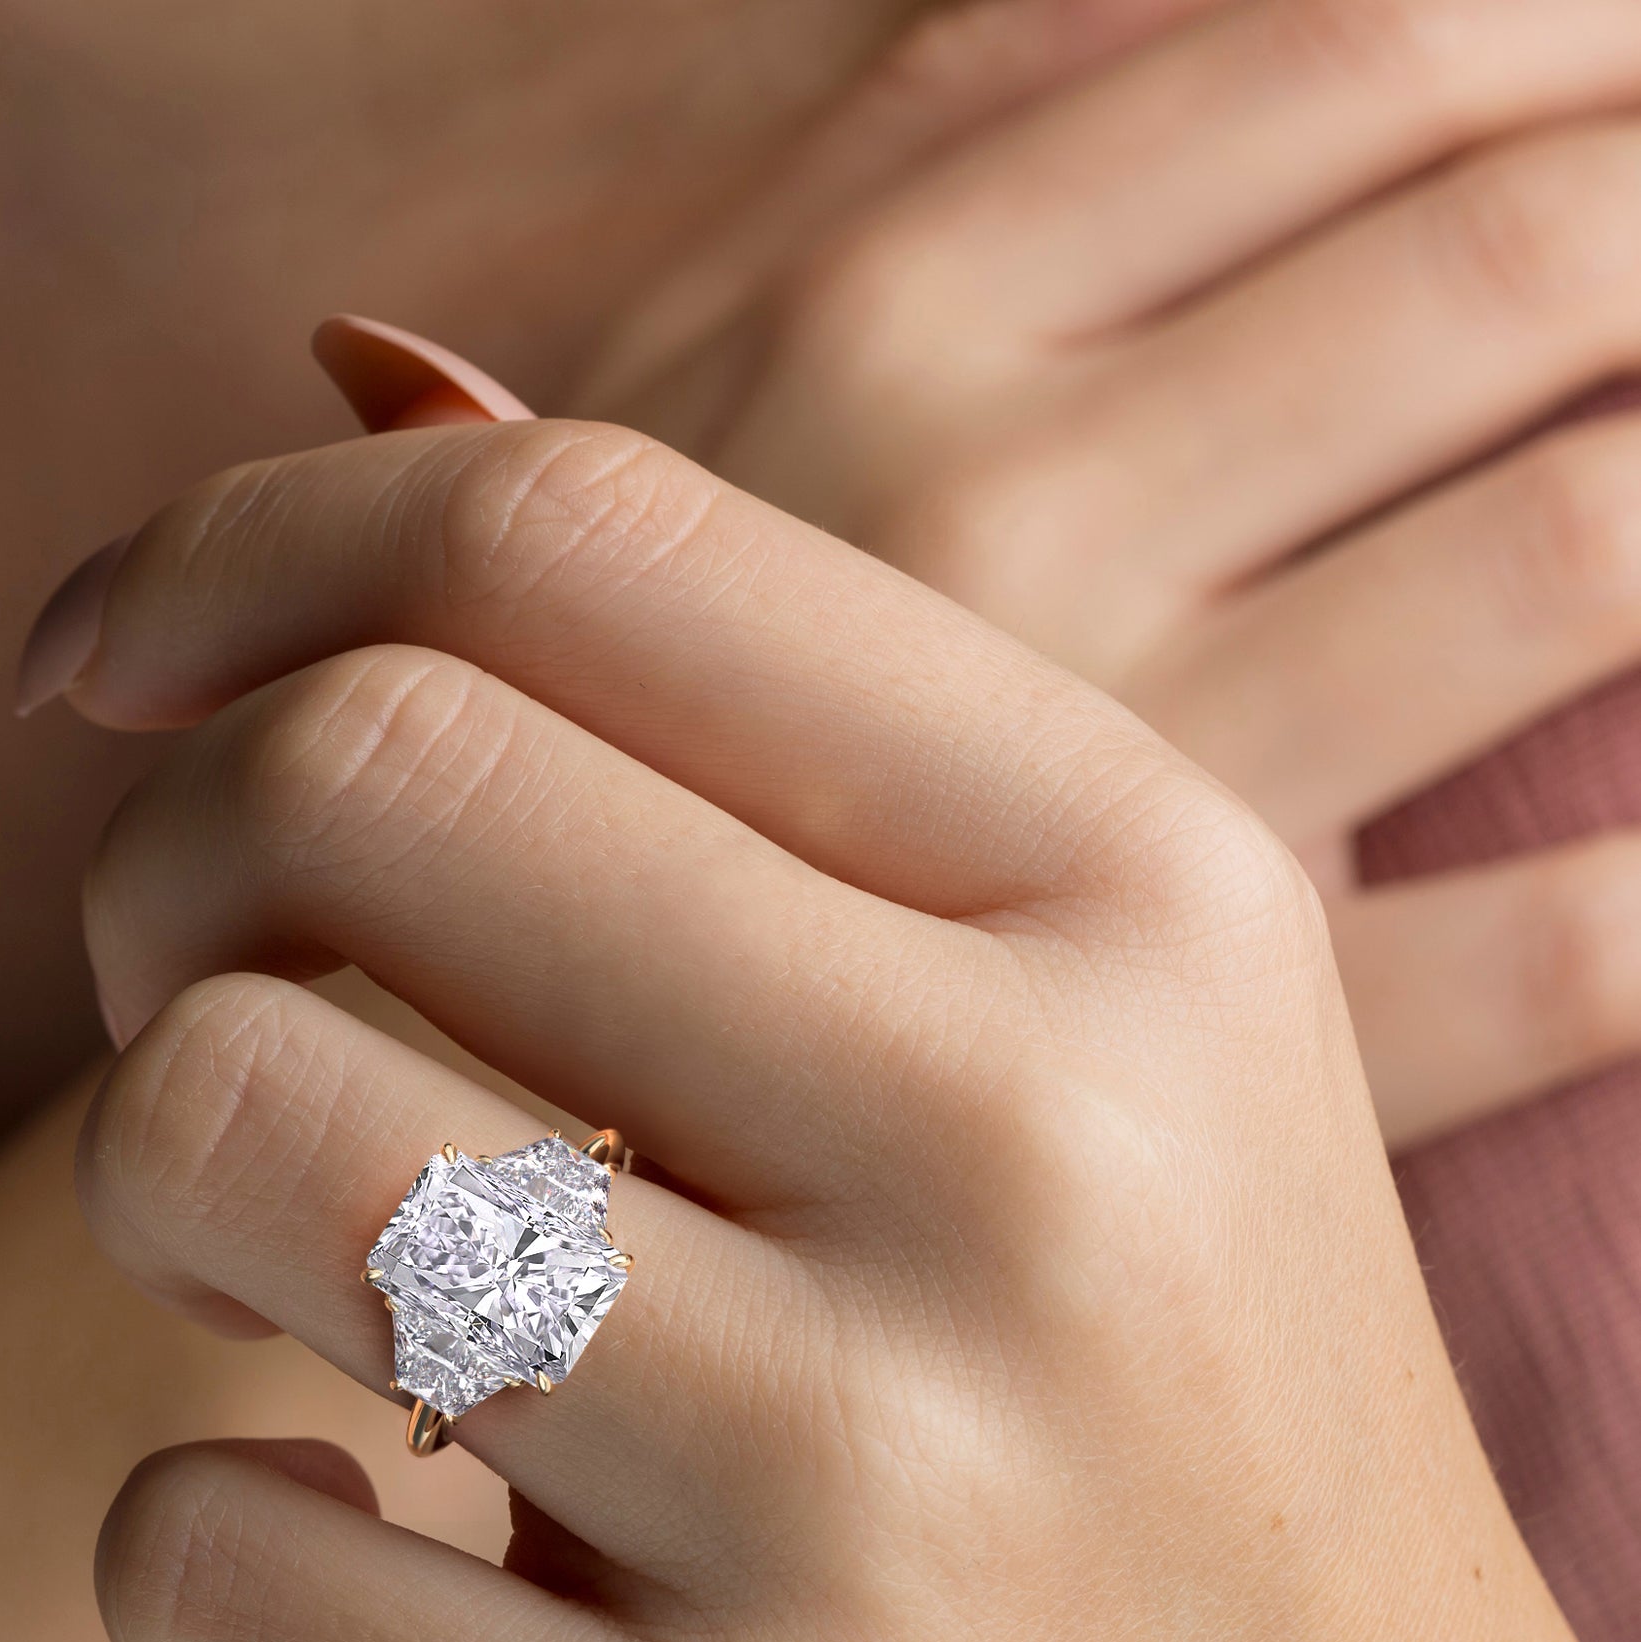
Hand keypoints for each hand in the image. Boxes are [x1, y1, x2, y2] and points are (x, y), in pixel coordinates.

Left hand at [36, 418, 1640, 1641]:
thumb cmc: (1156, 1385)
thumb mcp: (1067, 992)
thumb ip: (734, 681)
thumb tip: (357, 375)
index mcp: (1133, 890)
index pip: (580, 539)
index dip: (254, 539)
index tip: (112, 651)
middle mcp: (1040, 1155)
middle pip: (362, 771)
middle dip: (158, 852)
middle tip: (195, 977)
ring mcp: (878, 1504)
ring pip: (217, 1124)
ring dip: (150, 1164)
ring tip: (286, 1256)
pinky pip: (198, 1556)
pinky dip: (203, 1529)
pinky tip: (369, 1551)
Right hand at [582, 0, 1640, 1148]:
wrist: (510, 1130)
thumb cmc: (596, 731)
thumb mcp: (678, 396)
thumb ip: (895, 152)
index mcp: (862, 337)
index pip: (1331, 65)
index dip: (1567, 25)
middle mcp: (997, 530)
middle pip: (1509, 263)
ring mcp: (1115, 814)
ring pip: (1583, 547)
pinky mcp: (1225, 1075)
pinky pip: (1574, 938)